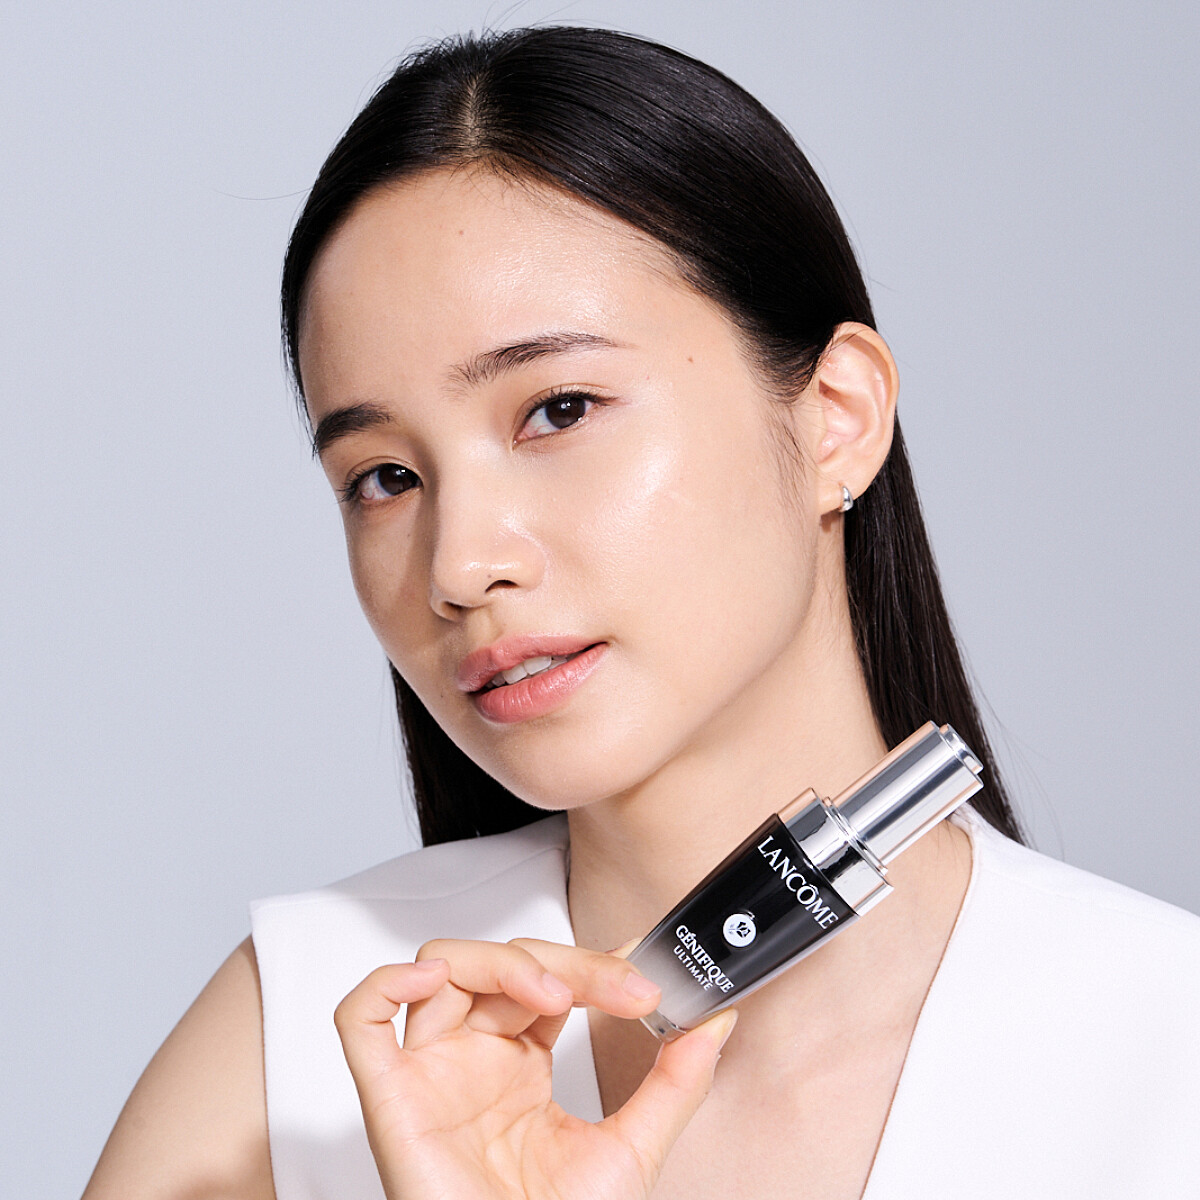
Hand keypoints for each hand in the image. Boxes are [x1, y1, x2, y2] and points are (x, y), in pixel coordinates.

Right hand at [334, 937, 736, 1199]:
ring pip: (443, 966)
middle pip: (504, 962)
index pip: (551, 979)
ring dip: (500, 961)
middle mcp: (474, 1057)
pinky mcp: (390, 1096)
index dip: (592, 963)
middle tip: (622, 989)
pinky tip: (433, 979)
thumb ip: (674, 1084)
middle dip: (566, 962)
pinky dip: (388, 982)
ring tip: (553, 996)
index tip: (645, 977)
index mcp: (522, 1065)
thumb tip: (716, 1023)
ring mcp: (430, 1070)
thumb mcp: (630, 1153)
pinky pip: (361, 1019)